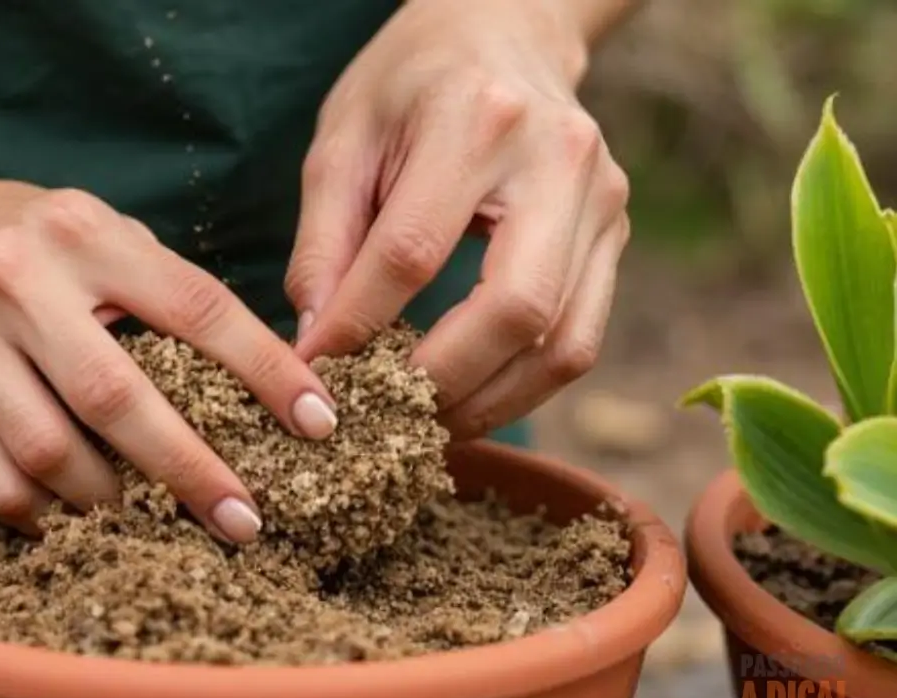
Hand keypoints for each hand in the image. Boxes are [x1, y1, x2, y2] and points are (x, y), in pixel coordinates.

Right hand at [0, 168, 338, 543]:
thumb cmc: (27, 237)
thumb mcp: (96, 230)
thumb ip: (163, 286)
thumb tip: (264, 377)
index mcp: (82, 232)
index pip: (193, 306)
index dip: (265, 369)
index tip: (318, 422)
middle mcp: (17, 282)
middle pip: (115, 396)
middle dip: (191, 467)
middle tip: (246, 518)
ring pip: (48, 452)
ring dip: (116, 503)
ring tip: (163, 523)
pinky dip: (48, 514)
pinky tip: (86, 521)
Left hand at [285, 0, 629, 438]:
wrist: (505, 30)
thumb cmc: (410, 85)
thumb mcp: (344, 139)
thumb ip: (325, 241)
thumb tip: (314, 342)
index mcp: (476, 119)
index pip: (413, 251)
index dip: (359, 324)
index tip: (315, 370)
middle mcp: (559, 160)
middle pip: (514, 310)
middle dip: (439, 383)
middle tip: (380, 420)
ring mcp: (603, 201)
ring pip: (562, 343)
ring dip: (488, 403)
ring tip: (422, 426)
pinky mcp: (616, 235)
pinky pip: (581, 340)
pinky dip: (523, 385)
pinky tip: (468, 398)